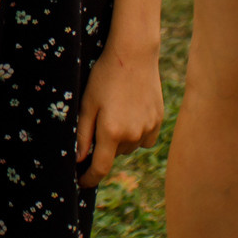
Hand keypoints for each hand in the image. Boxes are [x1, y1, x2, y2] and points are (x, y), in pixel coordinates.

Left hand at [74, 36, 163, 187]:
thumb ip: (83, 135)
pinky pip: (145, 138)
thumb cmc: (105, 77)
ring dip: (121, 139)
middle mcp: (132, 135)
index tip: (82, 182)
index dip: (89, 178)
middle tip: (98, 121)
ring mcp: (148, 129)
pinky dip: (136, 132)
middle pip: (115, 154)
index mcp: (111, 132)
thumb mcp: (87, 103)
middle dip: (104, 147)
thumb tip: (79, 160)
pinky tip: (131, 112)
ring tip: (115, 111)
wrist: (134, 56)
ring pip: (130, 146)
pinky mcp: (158, 121)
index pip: (100, 168)